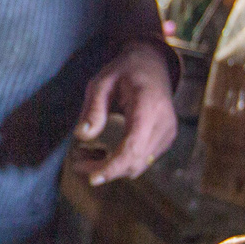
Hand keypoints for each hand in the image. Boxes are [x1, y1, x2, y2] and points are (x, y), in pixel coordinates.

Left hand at [72, 41, 178, 186]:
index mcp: (149, 106)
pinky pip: (142, 160)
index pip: (133, 147)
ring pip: (138, 166)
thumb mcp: (101, 83)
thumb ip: (93, 110)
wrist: (152, 65)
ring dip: (111, 168)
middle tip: (76, 163)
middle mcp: (164, 123)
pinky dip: (121, 163)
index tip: (92, 178)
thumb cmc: (125, 71)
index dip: (113, 167)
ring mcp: (168, 133)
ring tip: (85, 155)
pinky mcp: (165, 140)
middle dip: (105, 170)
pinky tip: (102, 153)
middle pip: (135, 162)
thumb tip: (82, 137)